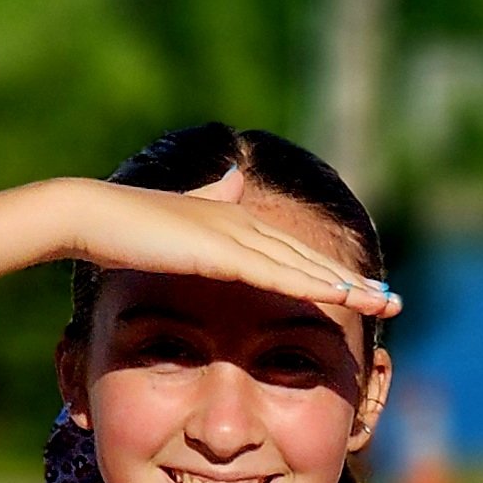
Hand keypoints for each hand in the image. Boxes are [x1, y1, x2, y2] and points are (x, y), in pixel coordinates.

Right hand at [48, 178, 397, 314]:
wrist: (87, 215)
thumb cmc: (122, 227)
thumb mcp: (175, 218)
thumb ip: (208, 201)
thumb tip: (234, 178)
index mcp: (233, 222)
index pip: (293, 254)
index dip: (331, 273)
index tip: (365, 291)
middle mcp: (242, 224)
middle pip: (310, 259)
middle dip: (354, 283)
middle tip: (394, 302)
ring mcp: (232, 235)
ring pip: (302, 266)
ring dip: (346, 286)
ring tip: (384, 304)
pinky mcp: (219, 251)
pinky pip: (275, 273)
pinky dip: (310, 284)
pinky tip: (341, 296)